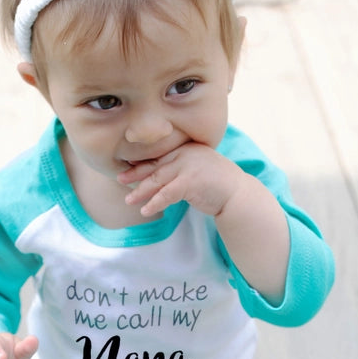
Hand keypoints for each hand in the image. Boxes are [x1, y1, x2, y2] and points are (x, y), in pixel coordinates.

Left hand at [118, 143, 244, 217]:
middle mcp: (185, 153)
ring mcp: (188, 166)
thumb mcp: (197, 168)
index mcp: (186, 148)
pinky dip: (154, 203)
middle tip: (120, 179)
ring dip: (141, 191)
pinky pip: (166, 194)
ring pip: (157, 179)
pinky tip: (145, 210)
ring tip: (128, 199)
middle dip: (135, 174)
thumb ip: (180, 166)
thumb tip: (157, 174)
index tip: (127, 167)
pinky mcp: (190, 182)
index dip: (142, 162)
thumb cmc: (217, 183)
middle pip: (155, 165)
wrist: (237, 194)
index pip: (160, 155)